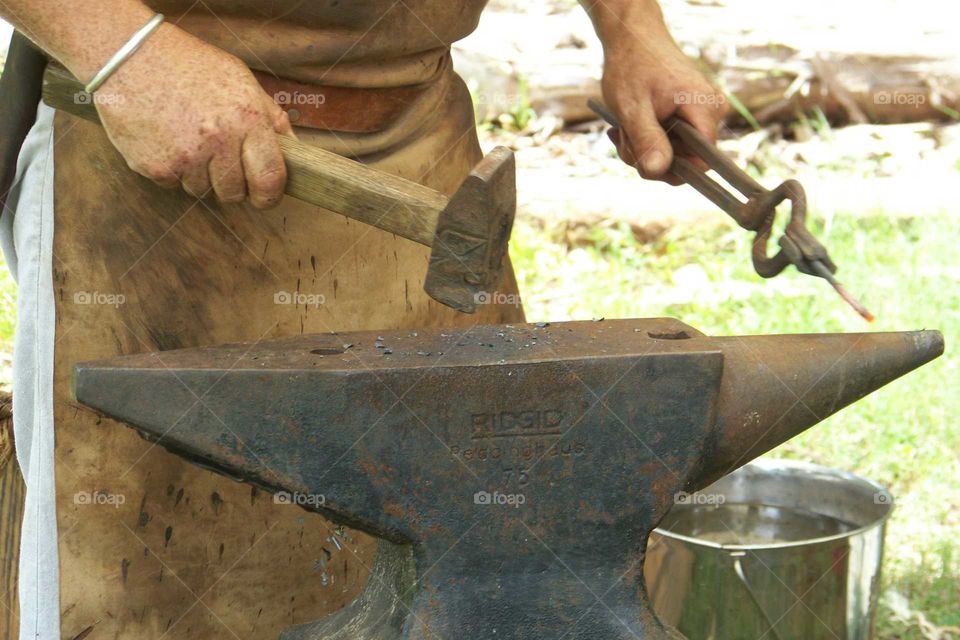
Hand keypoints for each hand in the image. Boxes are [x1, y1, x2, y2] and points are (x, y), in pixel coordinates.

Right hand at [94, 24, 294, 207]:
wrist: (130, 56)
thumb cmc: (191, 66)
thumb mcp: (241, 81)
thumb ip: (271, 117)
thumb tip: (295, 150)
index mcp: (247, 120)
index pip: (270, 177)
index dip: (270, 195)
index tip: (265, 196)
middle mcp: (218, 141)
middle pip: (235, 193)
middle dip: (232, 185)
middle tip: (220, 162)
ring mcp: (185, 157)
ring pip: (202, 191)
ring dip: (199, 175)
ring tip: (188, 140)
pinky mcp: (155, 166)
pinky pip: (172, 184)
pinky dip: (171, 170)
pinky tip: (166, 140)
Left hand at [600, 28, 727, 182]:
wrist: (632, 39)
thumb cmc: (632, 66)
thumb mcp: (633, 107)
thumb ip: (647, 139)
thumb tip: (658, 171)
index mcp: (705, 109)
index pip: (702, 161)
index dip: (673, 171)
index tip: (642, 161)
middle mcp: (712, 112)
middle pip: (685, 161)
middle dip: (649, 158)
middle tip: (622, 139)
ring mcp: (702, 114)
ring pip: (674, 154)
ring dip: (643, 149)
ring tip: (622, 128)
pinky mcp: (691, 115)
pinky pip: (671, 142)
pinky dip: (645, 139)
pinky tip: (625, 127)